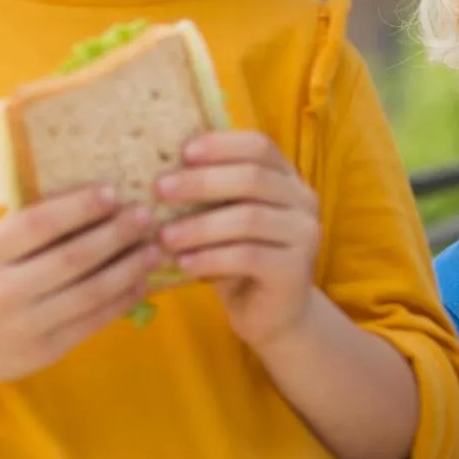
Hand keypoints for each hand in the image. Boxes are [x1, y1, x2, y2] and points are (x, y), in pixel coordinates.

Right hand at [0, 184, 161, 392]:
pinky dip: (123, 299)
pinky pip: (94, 322)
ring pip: (92, 292)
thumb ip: (19, 234)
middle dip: (116, 234)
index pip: (38, 224)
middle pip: (73, 258)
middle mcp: (2, 291)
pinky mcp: (46, 351)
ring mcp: (25, 326)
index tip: (112, 192)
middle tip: (144, 215)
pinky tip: (141, 282)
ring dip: (130, 268)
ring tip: (153, 248)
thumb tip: (85, 201)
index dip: (80, 206)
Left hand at [156, 131, 320, 346]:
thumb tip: (153, 161)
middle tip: (160, 189)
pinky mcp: (296, 271)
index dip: (222, 145)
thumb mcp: (223, 217)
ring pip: (249, 218)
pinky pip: (249, 256)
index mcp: (286, 178)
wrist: (270, 313)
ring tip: (164, 236)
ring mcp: (305, 236)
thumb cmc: (237, 258)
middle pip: (253, 178)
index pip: (260, 146)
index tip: (182, 152)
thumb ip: (208, 192)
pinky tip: (184, 263)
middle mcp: (303, 202)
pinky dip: (211, 258)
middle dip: (202, 182)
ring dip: (200, 226)